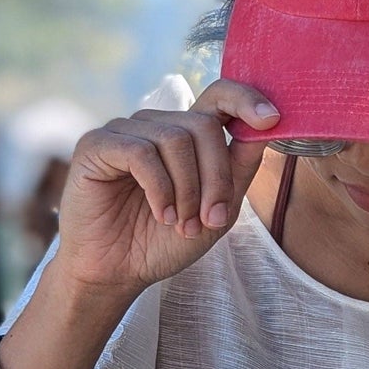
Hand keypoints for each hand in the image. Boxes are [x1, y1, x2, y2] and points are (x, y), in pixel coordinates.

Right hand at [49, 79, 279, 301]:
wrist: (117, 271)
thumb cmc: (164, 241)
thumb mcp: (218, 209)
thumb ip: (240, 168)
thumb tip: (268, 126)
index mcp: (186, 135)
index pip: (218, 97)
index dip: (245, 99)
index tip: (271, 118)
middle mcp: (156, 125)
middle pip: (203, 126)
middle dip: (216, 177)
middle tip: (211, 219)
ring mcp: (125, 131)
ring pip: (175, 140)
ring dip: (187, 190)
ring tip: (182, 224)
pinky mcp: (97, 144)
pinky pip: (141, 152)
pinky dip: (159, 189)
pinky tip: (161, 214)